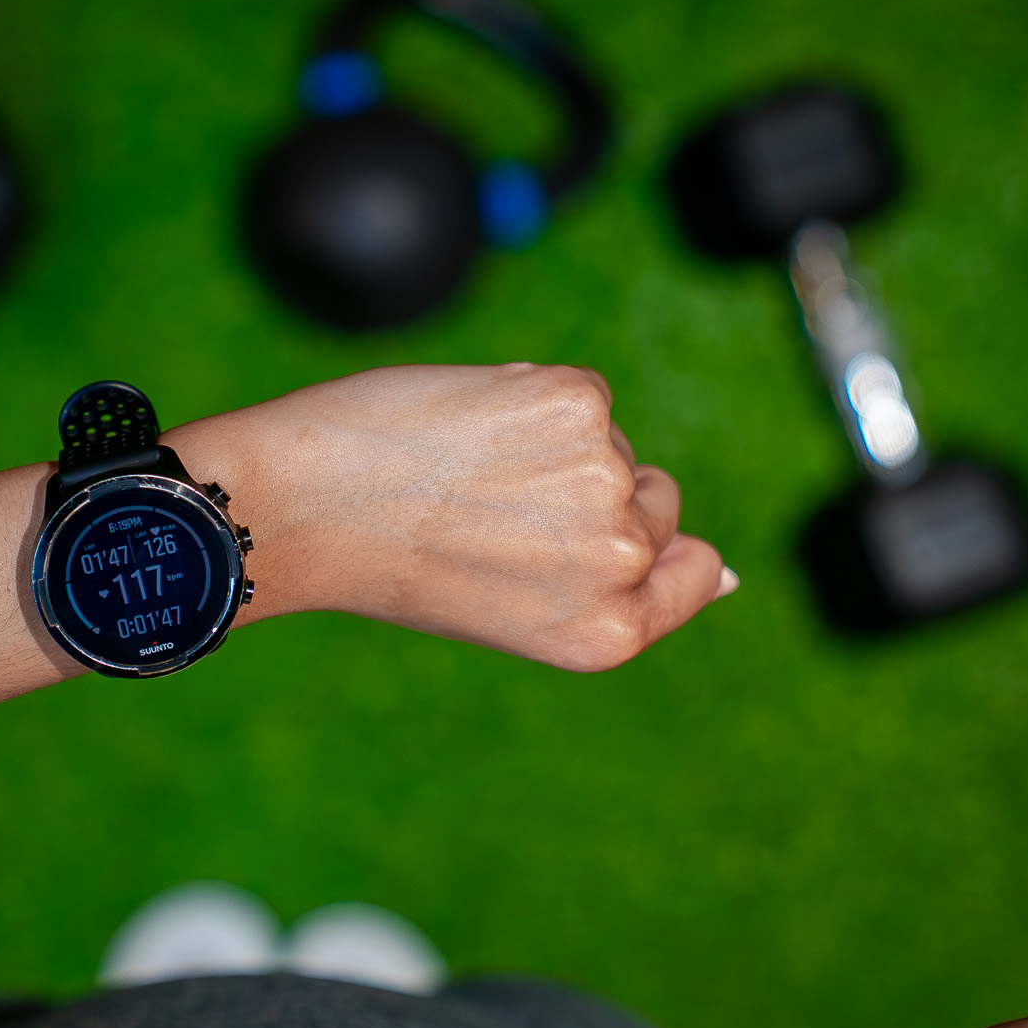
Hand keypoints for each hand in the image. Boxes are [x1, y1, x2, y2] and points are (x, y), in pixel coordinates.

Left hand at [168, 362, 732, 672]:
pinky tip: (463, 428)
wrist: (305, 502)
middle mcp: (620, 564)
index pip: (694, 570)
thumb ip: (613, 592)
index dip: (635, 549)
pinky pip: (579, 393)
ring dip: (550, 446)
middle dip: (586, 494)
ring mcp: (604, 479)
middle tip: (487, 514)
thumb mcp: (515, 611)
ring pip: (611, 443)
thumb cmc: (395, 560)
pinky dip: (526, 399)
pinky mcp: (577, 404)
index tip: (568, 544)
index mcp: (610, 633)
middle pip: (657, 500)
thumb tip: (723, 575)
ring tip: (463, 473)